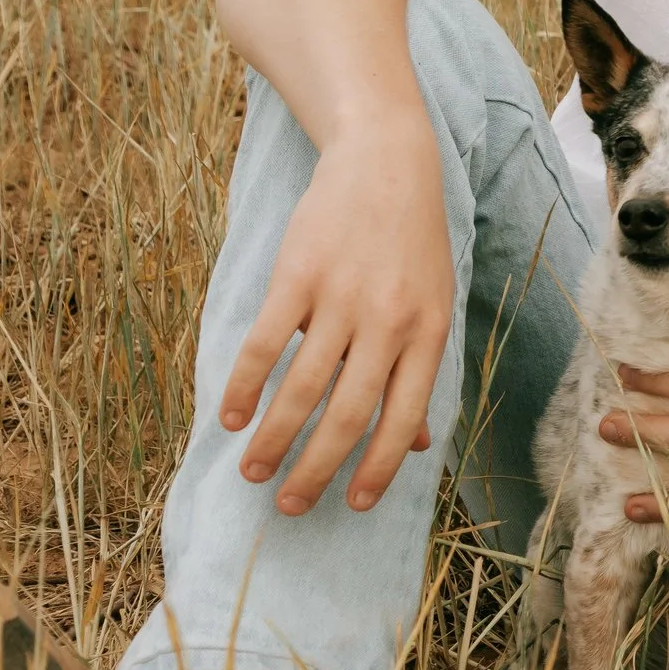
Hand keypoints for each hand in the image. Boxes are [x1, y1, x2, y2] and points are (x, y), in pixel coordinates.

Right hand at [221, 115, 448, 513]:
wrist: (386, 163)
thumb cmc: (412, 243)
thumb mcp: (435, 303)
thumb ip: (420, 370)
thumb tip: (416, 445)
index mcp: (428, 331)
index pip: (405, 416)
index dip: (380, 467)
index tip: (354, 506)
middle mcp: (388, 320)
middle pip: (348, 414)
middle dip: (317, 470)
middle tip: (290, 505)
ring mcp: (341, 298)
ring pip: (302, 389)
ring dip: (274, 441)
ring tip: (254, 473)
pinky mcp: (297, 276)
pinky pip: (265, 346)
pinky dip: (245, 389)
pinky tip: (233, 419)